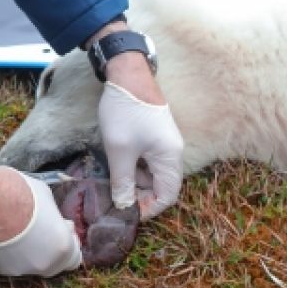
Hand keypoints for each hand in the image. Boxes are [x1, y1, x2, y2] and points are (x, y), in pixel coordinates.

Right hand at [0, 168, 81, 276]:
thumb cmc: (17, 192)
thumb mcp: (46, 197)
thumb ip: (53, 217)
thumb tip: (52, 221)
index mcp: (61, 248)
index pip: (74, 257)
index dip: (68, 240)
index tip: (60, 227)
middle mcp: (43, 265)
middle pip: (54, 264)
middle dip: (50, 248)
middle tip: (41, 229)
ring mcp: (19, 270)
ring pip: (30, 264)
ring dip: (29, 251)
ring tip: (18, 230)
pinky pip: (11, 262)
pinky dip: (11, 253)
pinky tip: (3, 234)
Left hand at [98, 53, 183, 219]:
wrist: (126, 74)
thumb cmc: (124, 112)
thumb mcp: (119, 151)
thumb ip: (122, 181)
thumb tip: (122, 206)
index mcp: (170, 157)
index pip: (167, 196)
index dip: (149, 209)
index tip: (127, 213)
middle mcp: (172, 151)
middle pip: (162, 186)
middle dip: (141, 195)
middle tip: (117, 198)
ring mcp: (165, 142)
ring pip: (154, 173)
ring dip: (136, 181)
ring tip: (114, 181)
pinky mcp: (155, 135)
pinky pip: (149, 160)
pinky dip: (135, 167)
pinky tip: (118, 164)